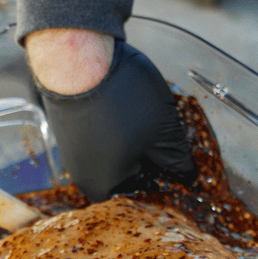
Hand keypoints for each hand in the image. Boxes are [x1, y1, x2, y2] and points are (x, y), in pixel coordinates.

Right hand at [24, 28, 196, 201]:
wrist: (77, 61)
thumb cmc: (122, 102)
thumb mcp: (163, 132)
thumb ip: (177, 160)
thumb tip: (188, 176)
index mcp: (105, 188)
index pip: (144, 197)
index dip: (167, 182)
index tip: (183, 166)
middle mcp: (84, 177)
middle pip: (127, 178)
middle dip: (151, 162)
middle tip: (172, 142)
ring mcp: (73, 153)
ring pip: (115, 157)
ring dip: (136, 145)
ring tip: (154, 123)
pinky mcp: (69, 131)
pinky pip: (100, 140)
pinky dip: (118, 131)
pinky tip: (131, 111)